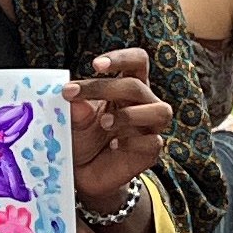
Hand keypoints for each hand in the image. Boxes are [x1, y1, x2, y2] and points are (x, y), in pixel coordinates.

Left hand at [69, 47, 172, 209]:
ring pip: (160, 111)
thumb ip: (75, 110)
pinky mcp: (151, 150)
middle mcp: (144, 103)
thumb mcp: (73, 121)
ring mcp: (150, 127)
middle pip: (137, 86)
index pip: (137, 61)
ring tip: (104, 123)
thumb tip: (73, 99)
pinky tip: (113, 146)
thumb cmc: (83, 138)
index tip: (95, 65)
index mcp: (128, 87)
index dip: (121, 58)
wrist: (85, 173)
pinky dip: (131, 142)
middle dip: (105, 87)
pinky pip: (153, 141)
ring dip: (129, 115)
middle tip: (73, 93)